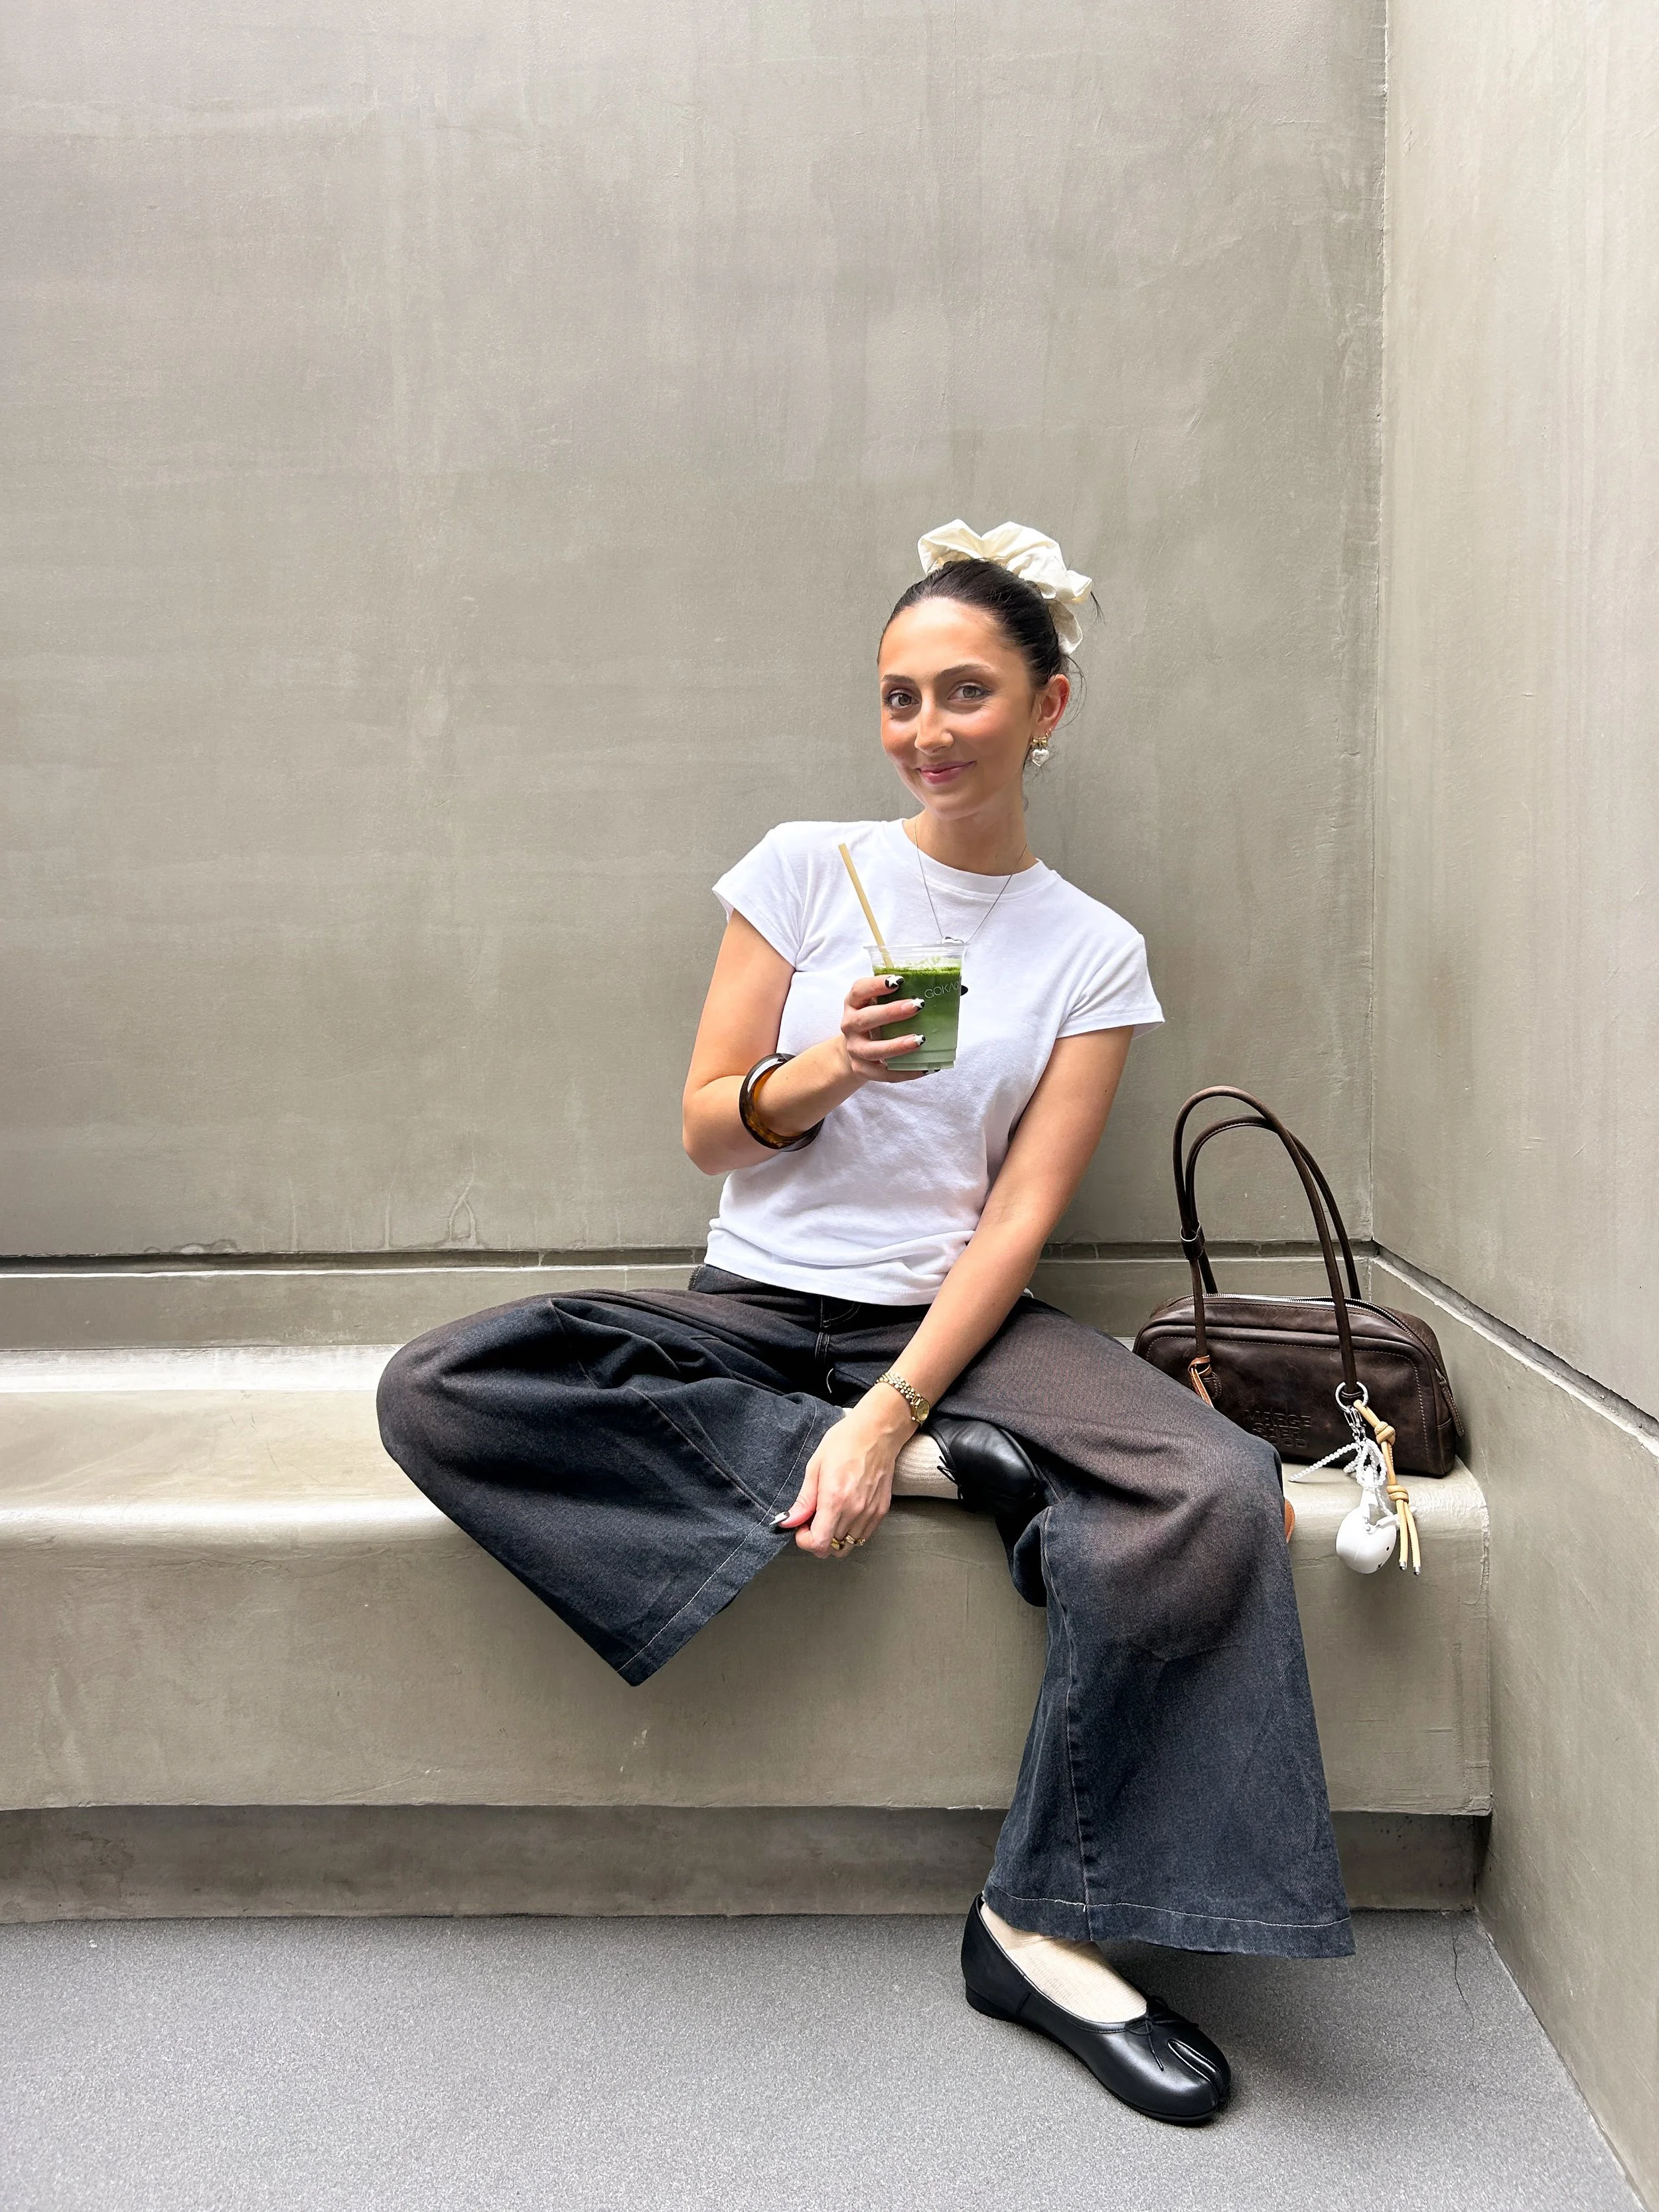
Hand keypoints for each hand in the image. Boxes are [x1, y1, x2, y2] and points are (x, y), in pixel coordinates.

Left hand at [777, 1391, 914, 1556]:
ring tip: (830, 1517)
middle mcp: (854, 1510)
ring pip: (848, 1546)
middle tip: (813, 1521)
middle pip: (832, 1549)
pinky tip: (845, 1514)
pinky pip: (863, 1536)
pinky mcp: (881, 1511)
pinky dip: (850, 1533)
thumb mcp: (815, 1466)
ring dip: (835, 1539)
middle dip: (817, 1539)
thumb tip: (789, 1521)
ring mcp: (870, 1512)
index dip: (805, 1541)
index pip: (819, 1543)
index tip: (801, 1527)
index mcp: (835, 1499)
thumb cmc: (844, 1443)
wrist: (876, 1432)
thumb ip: (804, 1499)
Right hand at [839, 973, 929, 1084]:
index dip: (876, 985)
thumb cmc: (875, 1020)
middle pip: (865, 1019)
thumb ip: (900, 993)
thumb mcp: (878, 1003)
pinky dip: (904, 1072)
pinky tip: (924, 1068)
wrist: (855, 1049)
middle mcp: (850, 1025)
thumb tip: (948, 987)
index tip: (899, 981)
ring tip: (920, 1039)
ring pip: (873, 1050)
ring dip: (897, 1045)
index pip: (859, 990)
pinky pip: (883, 1074)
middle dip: (891, 1012)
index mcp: (853, 1003)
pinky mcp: (862, 1069)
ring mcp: (855, 1049)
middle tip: (917, 1006)